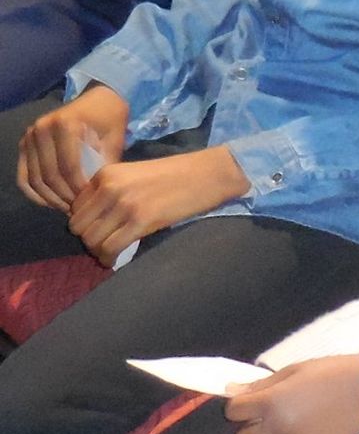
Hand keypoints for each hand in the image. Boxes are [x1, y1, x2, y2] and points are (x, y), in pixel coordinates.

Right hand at [17, 85, 128, 211]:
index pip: (68, 166)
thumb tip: (94, 194)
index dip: (78, 188)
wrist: (98, 98)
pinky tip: (51, 202)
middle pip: (49, 175)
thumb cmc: (110, 117)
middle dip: (64, 196)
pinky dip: (35, 193)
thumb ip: (105, 163)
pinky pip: (24, 176)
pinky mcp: (25, 144)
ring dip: (50, 198)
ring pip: (35, 179)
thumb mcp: (115, 138)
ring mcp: (30, 136)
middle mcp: (42, 129)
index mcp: (65, 124)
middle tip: (78, 209)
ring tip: (67, 208)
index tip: (90, 201)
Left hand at [66, 147, 249, 263]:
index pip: (75, 208)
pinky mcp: (141, 220)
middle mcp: (110, 187)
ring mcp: (125, 204)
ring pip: (91, 240)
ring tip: (112, 251)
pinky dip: (109, 258)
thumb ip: (111, 191)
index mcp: (106, 174)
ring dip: (98, 251)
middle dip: (89, 238)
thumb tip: (93, 220)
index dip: (86, 222)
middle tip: (105, 242)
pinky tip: (115, 259)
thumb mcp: (134, 175)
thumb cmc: (176, 174)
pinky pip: (110, 248)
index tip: (101, 228)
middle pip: (79, 226)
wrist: (208, 174)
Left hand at [228, 355, 358, 433]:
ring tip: (285, 432)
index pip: (233, 411)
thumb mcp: (294, 370)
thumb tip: (230, 392)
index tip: (252, 403)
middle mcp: (277, 429)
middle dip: (251, 428)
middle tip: (270, 418)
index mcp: (272, 402)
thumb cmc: (329, 373)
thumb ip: (260, 384)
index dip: (241, 405)